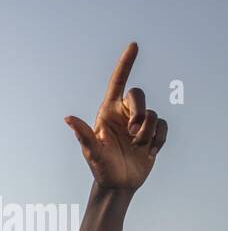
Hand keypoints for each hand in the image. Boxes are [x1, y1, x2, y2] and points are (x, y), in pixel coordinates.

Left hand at [65, 43, 167, 190]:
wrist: (118, 185)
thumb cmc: (101, 168)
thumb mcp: (92, 152)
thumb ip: (83, 134)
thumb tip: (68, 119)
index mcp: (107, 112)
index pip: (117, 83)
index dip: (125, 63)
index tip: (133, 45)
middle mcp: (123, 114)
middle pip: (139, 96)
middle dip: (138, 112)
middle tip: (132, 133)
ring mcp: (139, 123)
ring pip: (153, 114)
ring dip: (147, 133)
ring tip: (136, 147)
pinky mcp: (153, 133)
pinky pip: (163, 126)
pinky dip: (158, 140)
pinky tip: (147, 152)